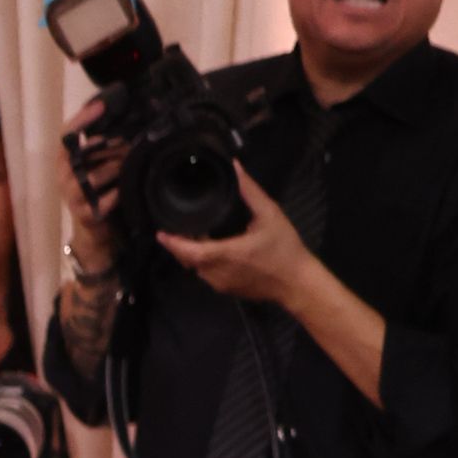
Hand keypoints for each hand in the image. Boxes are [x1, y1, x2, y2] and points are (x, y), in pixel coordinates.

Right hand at [60, 115, 125, 276]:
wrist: (94, 229)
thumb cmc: (96, 191)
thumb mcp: (93, 165)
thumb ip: (100, 145)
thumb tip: (124, 115)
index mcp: (64, 161)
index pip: (66, 134)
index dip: (82, 118)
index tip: (101, 105)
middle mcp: (64, 177)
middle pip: (87, 153)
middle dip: (112, 146)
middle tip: (130, 142)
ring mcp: (73, 197)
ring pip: (98, 175)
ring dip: (117, 169)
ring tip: (130, 167)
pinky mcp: (86, 214)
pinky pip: (107, 198)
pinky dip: (118, 194)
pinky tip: (123, 191)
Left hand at [160, 163, 307, 304]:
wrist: (296, 283)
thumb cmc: (284, 248)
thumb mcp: (269, 214)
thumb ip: (250, 191)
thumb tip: (236, 167)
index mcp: (225, 254)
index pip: (189, 252)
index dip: (173, 243)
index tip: (161, 233)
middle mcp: (217, 273)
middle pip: (188, 260)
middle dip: (180, 245)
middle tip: (175, 228)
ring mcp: (220, 284)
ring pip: (197, 268)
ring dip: (192, 253)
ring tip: (192, 234)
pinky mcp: (226, 290)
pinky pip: (208, 274)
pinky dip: (203, 261)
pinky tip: (210, 247)